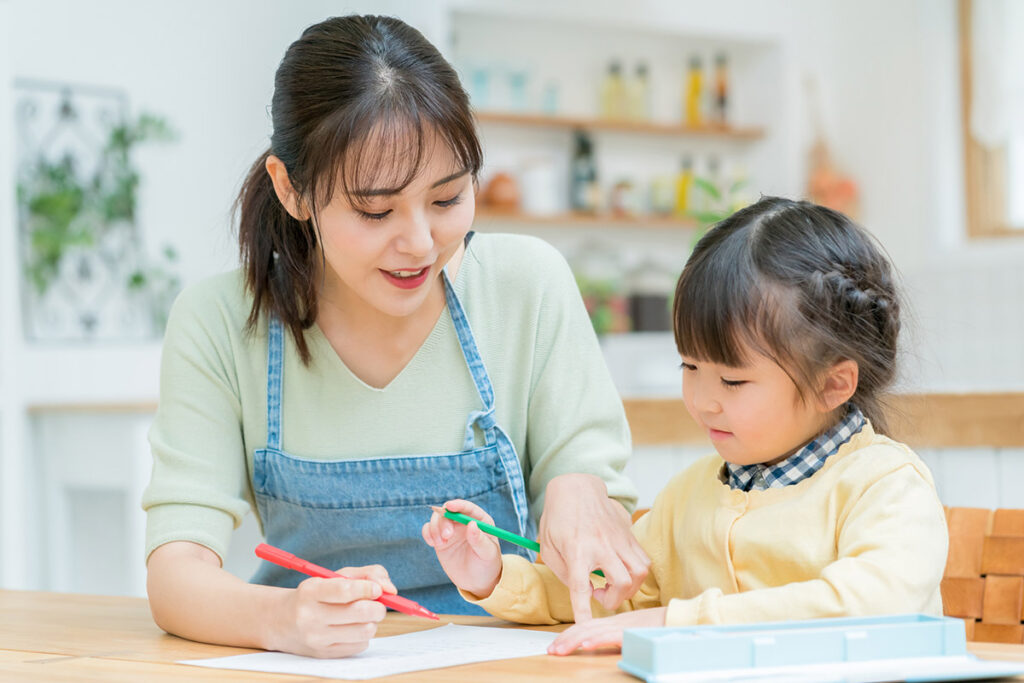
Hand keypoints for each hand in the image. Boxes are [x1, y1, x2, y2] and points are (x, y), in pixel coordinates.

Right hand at [268, 564, 394, 657]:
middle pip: (360, 613)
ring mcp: (316, 639)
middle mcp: (310, 616)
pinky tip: (353, 628)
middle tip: (378, 603)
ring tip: (365, 616)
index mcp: (310, 592)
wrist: (281, 621)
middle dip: (378, 606)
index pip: (344, 590)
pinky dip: (364, 635)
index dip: (367, 588)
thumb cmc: (316, 594)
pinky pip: (360, 646)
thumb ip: (366, 575)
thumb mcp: (333, 577)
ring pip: (364, 631)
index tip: (377, 589)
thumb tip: (390, 589)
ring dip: (373, 622)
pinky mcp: (324, 655)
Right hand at [421, 498, 501, 597]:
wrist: (477, 581)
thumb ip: (479, 540)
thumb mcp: (487, 554)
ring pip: (437, 519)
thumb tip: (471, 524)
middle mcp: (464, 522)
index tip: (449, 507)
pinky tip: (433, 543)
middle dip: (444, 520)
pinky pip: (429, 529)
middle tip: (447, 536)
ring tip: (440, 544)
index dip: (458, 505)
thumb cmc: (487, 565)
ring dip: (435, 528)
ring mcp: (451, 529)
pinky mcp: (440, 539)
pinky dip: (427, 533)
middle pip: (449, 511)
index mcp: (480, 520)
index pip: (468, 508)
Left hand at [538, 474, 649, 621]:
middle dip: (615, 598)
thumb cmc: (559, 518)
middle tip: (600, 595)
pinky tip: (621, 570)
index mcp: (577, 549)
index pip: (581, 586)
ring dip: (629, 587)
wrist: (576, 488)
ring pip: (640, 572)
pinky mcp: (629, 534)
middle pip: (623, 582)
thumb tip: (585, 592)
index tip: (585, 626)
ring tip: (613, 584)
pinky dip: (636, 573)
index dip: (584, 610)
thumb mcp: (549, 547)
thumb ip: (565, 573)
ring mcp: (619, 538)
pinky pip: (643, 560)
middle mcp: (602, 544)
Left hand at [548, 607, 666, 654]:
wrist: (681, 618)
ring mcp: (624, 625)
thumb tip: (598, 641)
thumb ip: (617, 632)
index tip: (556, 644)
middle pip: (585, 627)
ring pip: (594, 631)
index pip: (587, 624)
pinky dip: (598, 639)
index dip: (569, 633)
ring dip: (574, 641)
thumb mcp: (633, 628)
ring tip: (558, 650)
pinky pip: (613, 635)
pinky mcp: (633, 631)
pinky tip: (585, 644)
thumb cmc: (660, 624)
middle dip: (565, 639)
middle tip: (550, 650)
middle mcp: (616, 621)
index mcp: (614, 620)